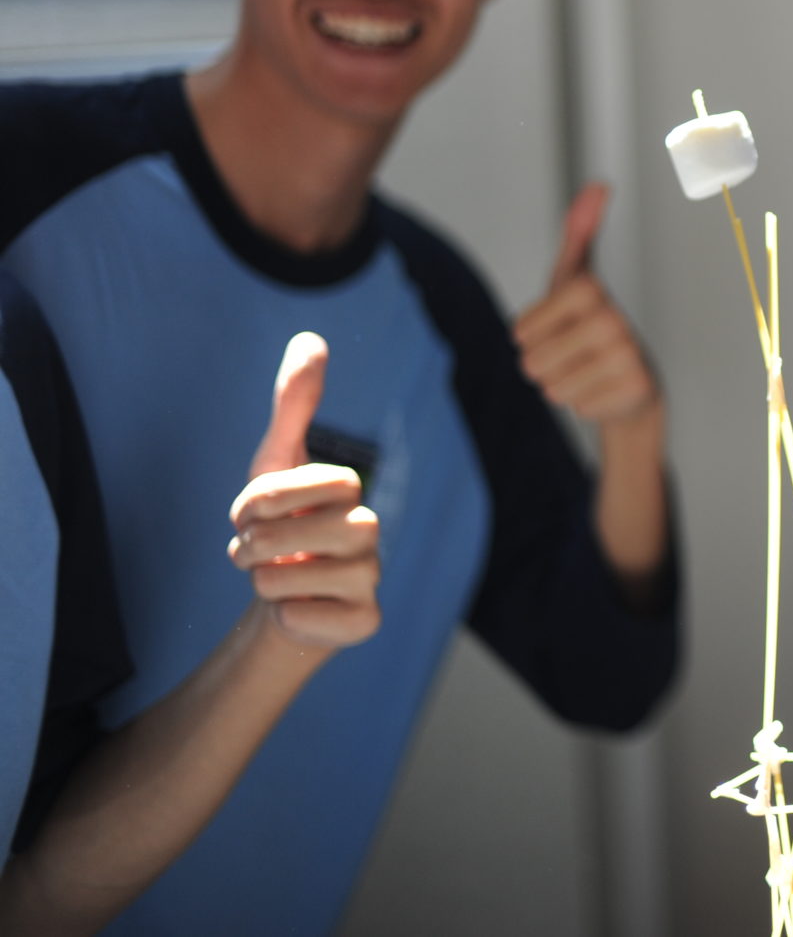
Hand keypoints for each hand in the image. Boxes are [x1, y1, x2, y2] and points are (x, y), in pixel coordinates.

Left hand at [227, 333, 380, 648]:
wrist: (278, 601)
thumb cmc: (278, 528)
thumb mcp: (274, 465)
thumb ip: (293, 406)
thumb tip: (312, 339)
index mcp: (351, 493)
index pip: (318, 482)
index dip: (264, 500)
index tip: (251, 513)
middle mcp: (371, 532)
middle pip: (303, 533)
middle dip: (255, 544)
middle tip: (253, 552)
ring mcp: (372, 579)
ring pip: (296, 577)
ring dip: (264, 579)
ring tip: (271, 579)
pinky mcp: (365, 622)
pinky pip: (308, 618)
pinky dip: (286, 615)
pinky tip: (296, 609)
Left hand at [514, 181, 659, 424]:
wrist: (635, 383)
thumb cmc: (596, 327)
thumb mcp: (576, 279)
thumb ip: (578, 233)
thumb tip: (598, 186)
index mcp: (588, 289)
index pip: (520, 333)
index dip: (530, 338)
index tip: (557, 328)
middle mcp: (612, 319)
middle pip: (532, 362)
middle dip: (545, 365)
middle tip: (574, 355)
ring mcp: (627, 355)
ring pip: (552, 387)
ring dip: (563, 386)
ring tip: (589, 371)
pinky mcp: (636, 388)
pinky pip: (577, 407)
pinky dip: (586, 403)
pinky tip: (605, 389)